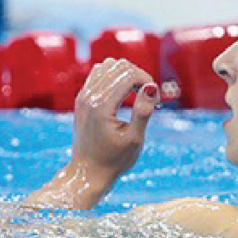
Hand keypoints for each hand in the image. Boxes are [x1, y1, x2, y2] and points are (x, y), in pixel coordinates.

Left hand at [68, 58, 158, 188]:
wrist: (87, 173)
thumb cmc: (113, 160)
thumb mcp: (134, 139)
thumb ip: (143, 111)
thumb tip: (151, 86)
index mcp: (101, 105)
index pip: (129, 73)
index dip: (148, 81)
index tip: (156, 101)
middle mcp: (89, 96)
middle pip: (119, 65)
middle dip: (139, 76)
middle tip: (148, 99)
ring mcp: (83, 96)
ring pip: (108, 65)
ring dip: (126, 74)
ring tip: (136, 95)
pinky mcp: (81, 98)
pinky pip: (99, 73)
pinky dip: (114, 77)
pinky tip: (122, 94)